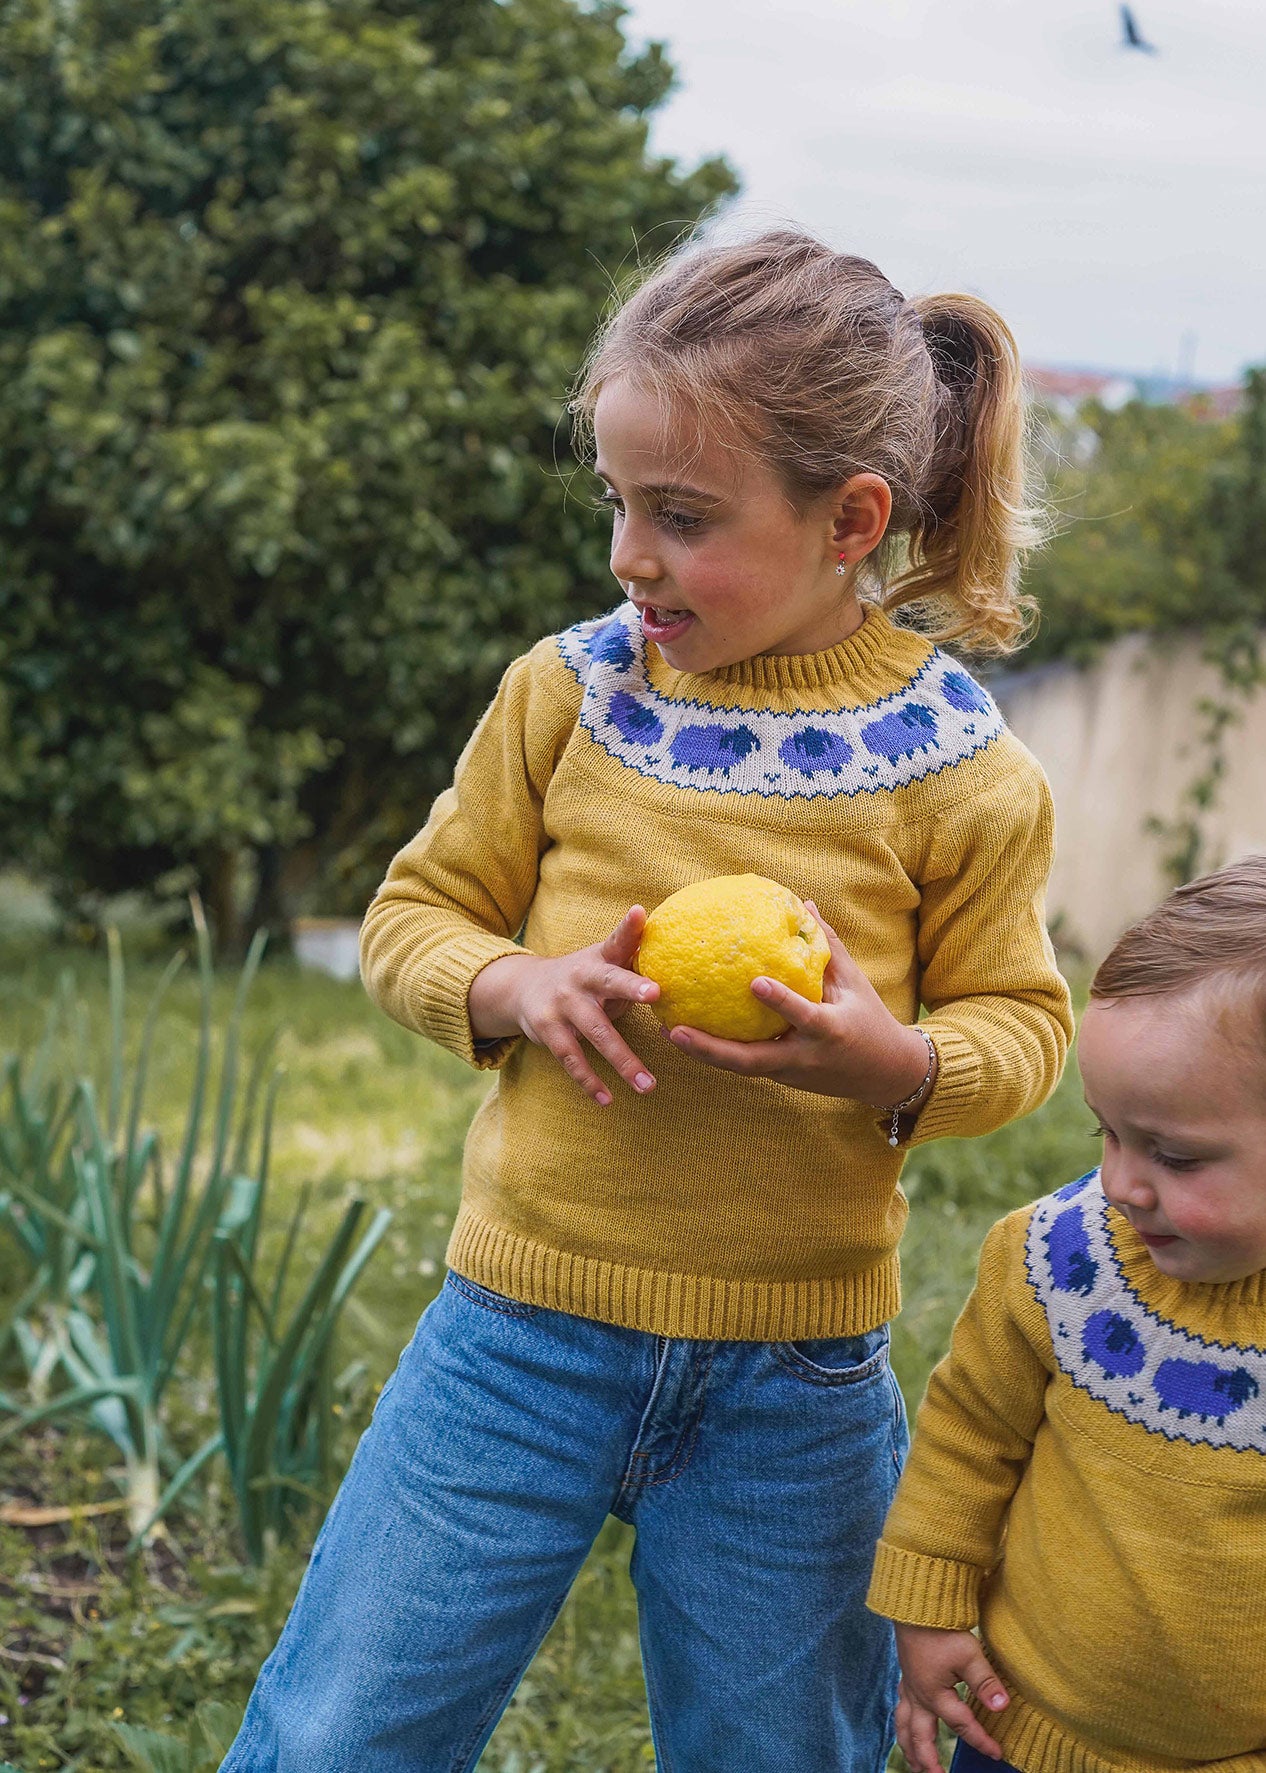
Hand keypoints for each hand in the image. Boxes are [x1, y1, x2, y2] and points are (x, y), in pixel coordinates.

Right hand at [467, 907, 659, 1106]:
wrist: (523, 988)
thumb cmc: (585, 979)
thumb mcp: (604, 964)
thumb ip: (635, 959)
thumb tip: (687, 953)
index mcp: (600, 959)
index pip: (617, 940)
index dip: (629, 928)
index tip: (640, 913)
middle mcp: (581, 978)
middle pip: (608, 982)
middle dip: (630, 987)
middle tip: (655, 995)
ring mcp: (563, 1005)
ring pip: (596, 1033)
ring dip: (623, 1061)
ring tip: (649, 1086)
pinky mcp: (549, 1031)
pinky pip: (572, 1060)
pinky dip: (590, 1082)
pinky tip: (608, 1099)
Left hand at [665, 904, 936, 1105]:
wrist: (885, 1075)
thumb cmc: (870, 1019)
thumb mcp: (854, 983)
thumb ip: (828, 945)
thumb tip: (804, 904)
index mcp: (829, 1030)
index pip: (802, 1016)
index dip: (780, 1001)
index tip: (754, 982)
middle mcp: (804, 1057)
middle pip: (750, 1061)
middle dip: (711, 1049)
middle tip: (674, 1029)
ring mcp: (790, 1073)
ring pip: (740, 1068)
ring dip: (704, 1053)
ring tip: (668, 1030)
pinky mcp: (781, 1078)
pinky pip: (745, 1064)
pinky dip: (717, 1052)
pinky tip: (688, 1034)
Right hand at [894, 1623, 1008, 1772]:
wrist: (915, 1605)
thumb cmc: (941, 1629)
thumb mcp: (969, 1655)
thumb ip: (986, 1684)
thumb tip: (1003, 1708)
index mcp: (935, 1695)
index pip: (962, 1726)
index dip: (981, 1741)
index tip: (997, 1753)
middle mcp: (919, 1697)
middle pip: (921, 1738)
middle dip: (929, 1762)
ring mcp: (909, 1687)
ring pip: (904, 1727)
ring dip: (910, 1749)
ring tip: (915, 1765)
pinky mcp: (906, 1675)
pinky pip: (900, 1708)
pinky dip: (902, 1724)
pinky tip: (905, 1725)